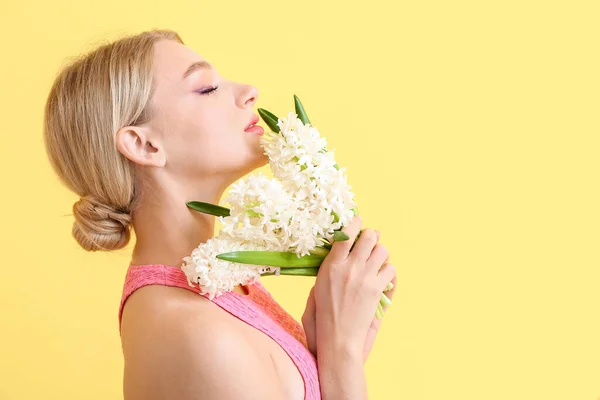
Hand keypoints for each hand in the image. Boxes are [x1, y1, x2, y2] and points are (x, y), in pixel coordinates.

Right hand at [302, 216, 395, 361]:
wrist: (338, 338)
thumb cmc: (324, 315)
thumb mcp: (319, 286)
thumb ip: (330, 266)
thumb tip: (341, 250)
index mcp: (331, 265)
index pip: (346, 234)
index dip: (355, 223)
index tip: (359, 220)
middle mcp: (349, 268)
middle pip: (369, 237)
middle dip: (371, 236)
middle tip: (371, 240)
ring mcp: (365, 278)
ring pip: (383, 251)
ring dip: (381, 253)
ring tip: (376, 260)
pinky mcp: (377, 289)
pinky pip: (391, 270)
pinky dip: (388, 272)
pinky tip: (383, 277)